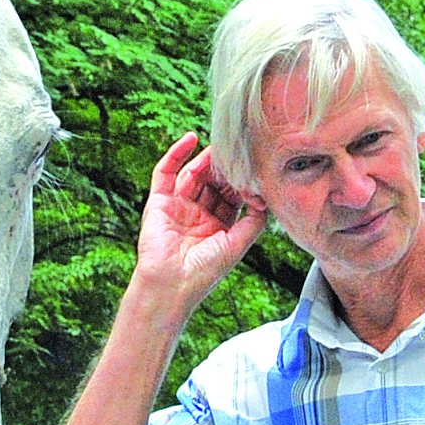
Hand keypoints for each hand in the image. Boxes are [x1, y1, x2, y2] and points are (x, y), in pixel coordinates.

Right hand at [132, 131, 266, 314]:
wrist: (171, 286)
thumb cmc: (205, 271)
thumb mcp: (238, 244)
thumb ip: (254, 220)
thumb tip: (266, 196)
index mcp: (218, 225)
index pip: (232, 195)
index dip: (242, 181)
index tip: (255, 169)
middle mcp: (198, 214)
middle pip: (214, 182)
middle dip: (226, 168)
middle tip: (239, 153)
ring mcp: (177, 206)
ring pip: (194, 173)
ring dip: (208, 159)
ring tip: (222, 146)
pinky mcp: (158, 201)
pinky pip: (165, 172)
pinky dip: (176, 153)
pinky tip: (191, 138)